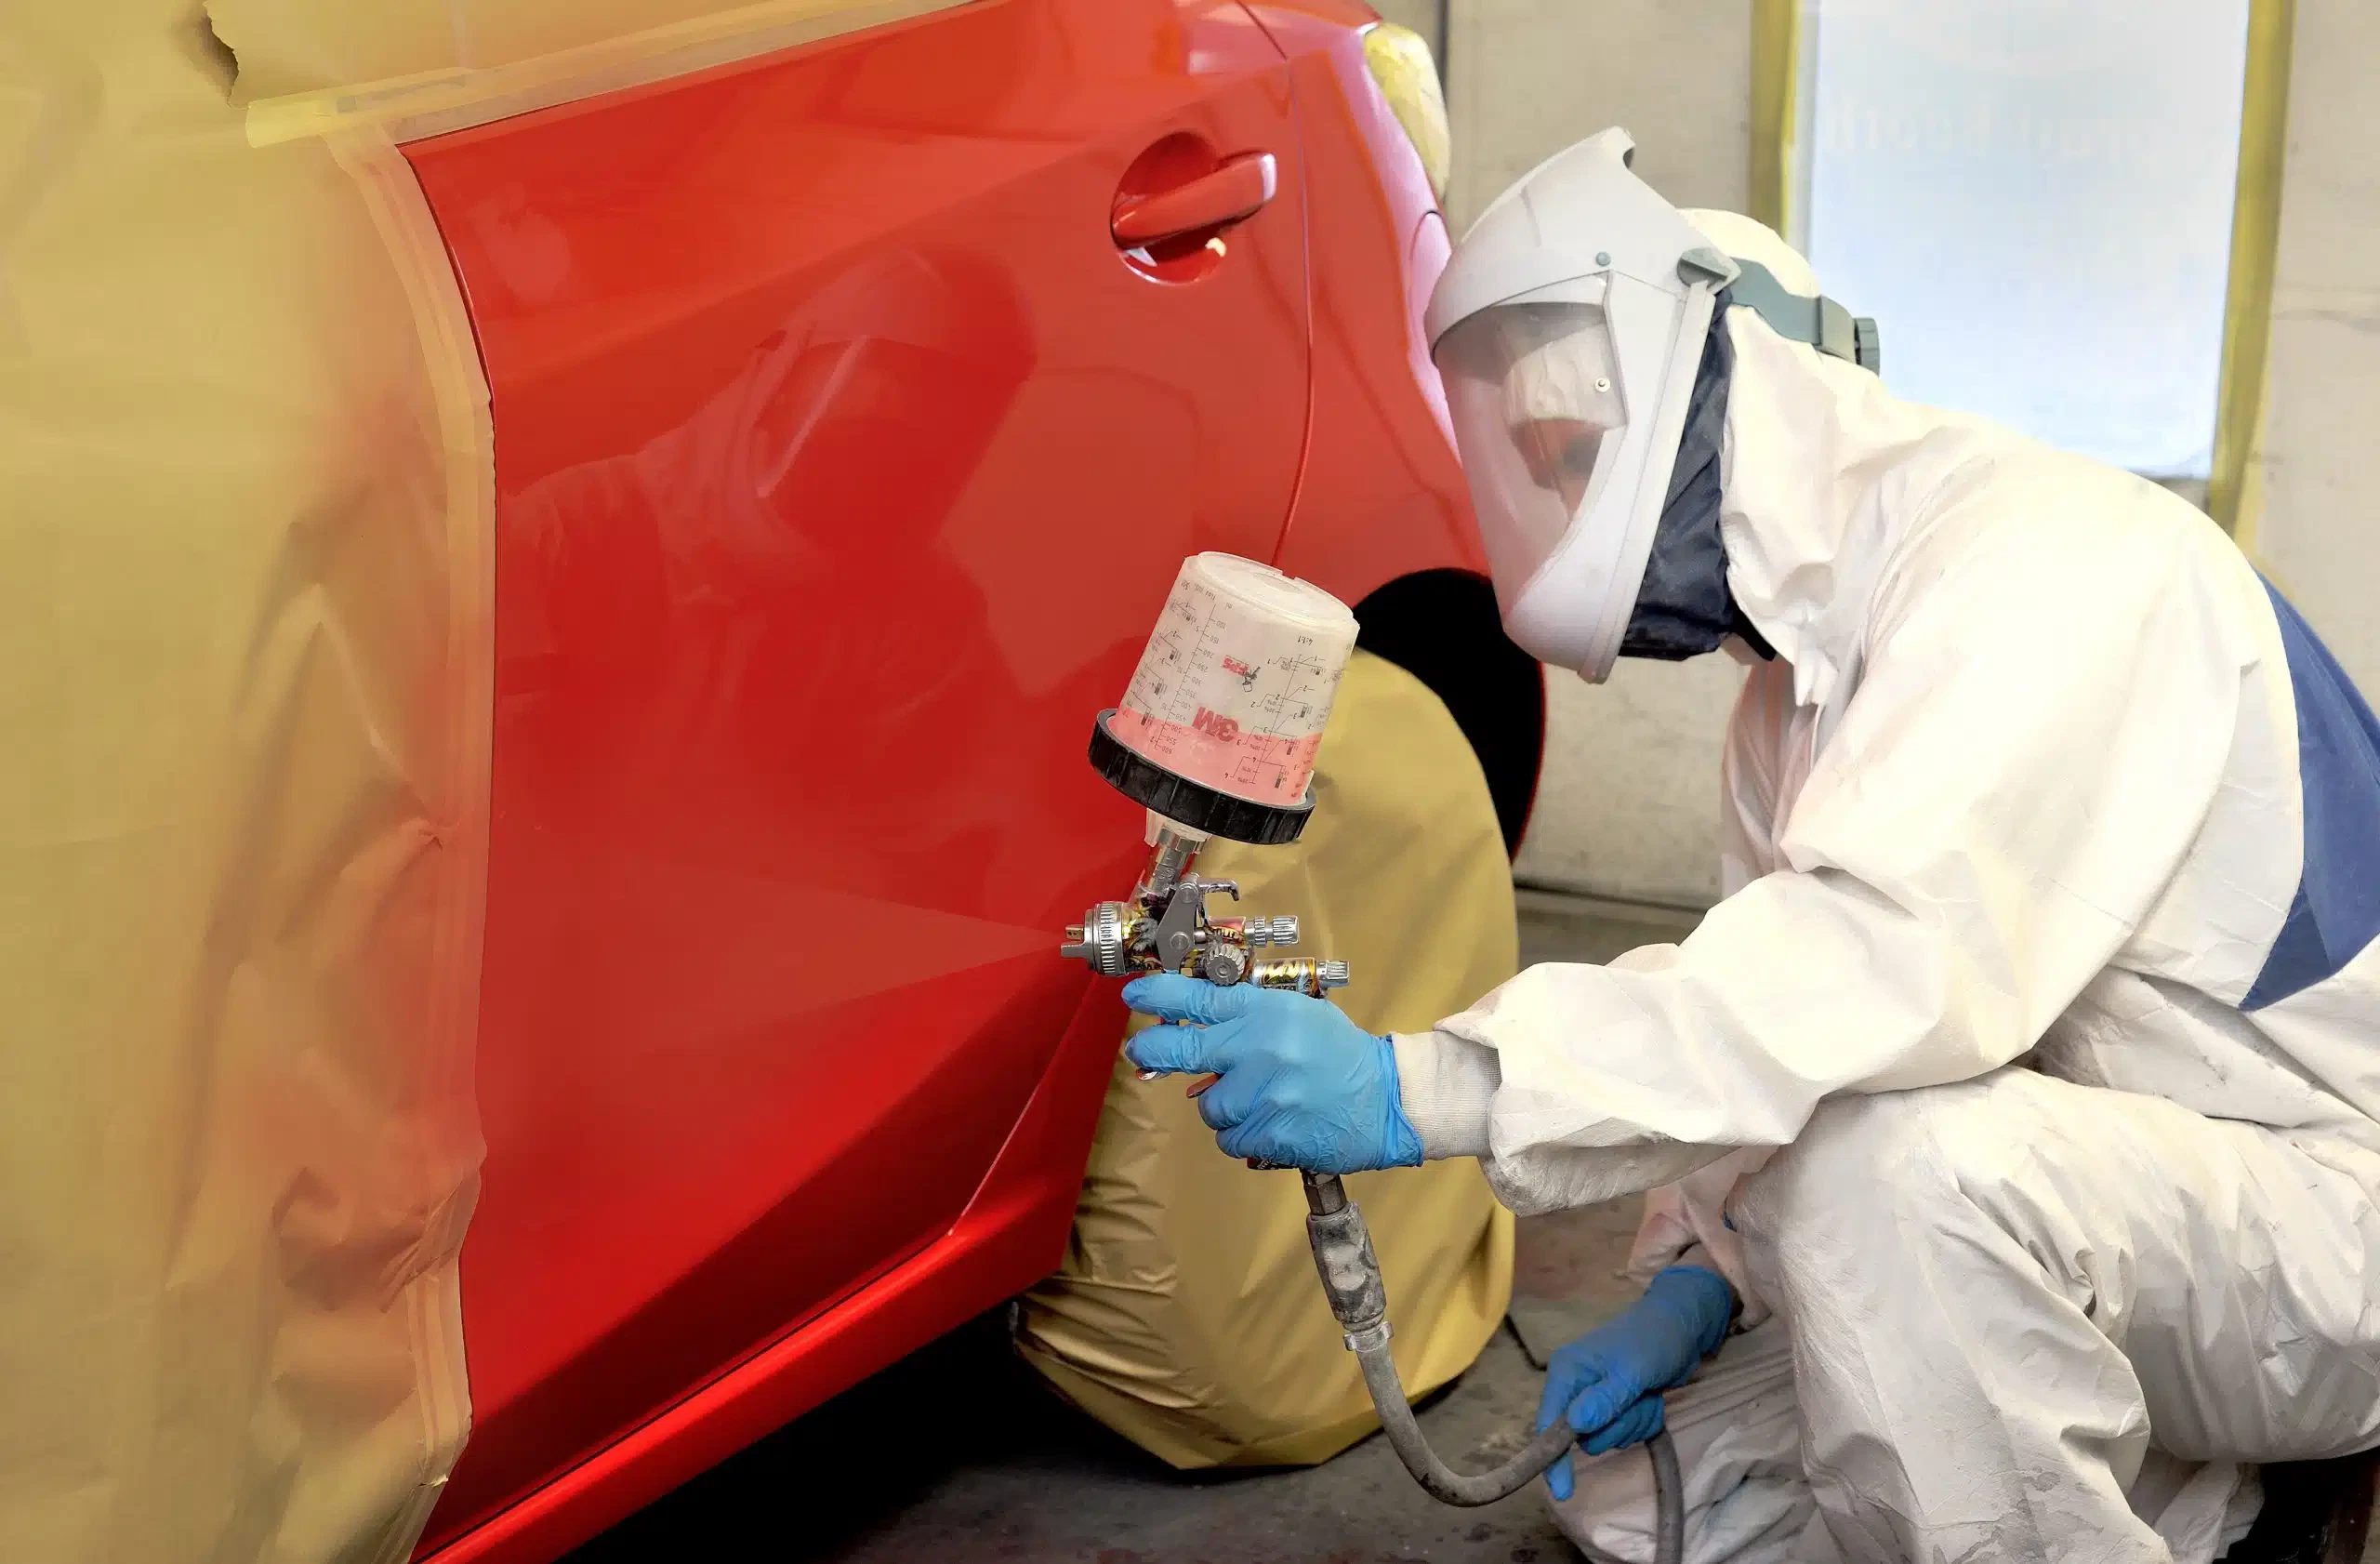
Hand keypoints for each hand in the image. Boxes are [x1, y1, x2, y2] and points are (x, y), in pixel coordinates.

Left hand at [1122, 974, 1423, 1173]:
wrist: (1386, 1099)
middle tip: (1141, 1050)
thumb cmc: (1339, 1055)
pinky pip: (1230, 1137)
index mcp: (1267, 1013)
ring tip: (1260, 1100)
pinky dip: (1243, 1134)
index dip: (1159, 995)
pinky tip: (1271, 1123)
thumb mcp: (1298, 1015)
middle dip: (1153, 1049)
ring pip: (1208, 1105)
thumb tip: (1198, 1020)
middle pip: (1182, 1049)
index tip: (1135, 994)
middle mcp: (1260, 1048)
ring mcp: (1263, 1093)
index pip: (1199, 998)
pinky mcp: (1269, 1132)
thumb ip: (1251, 1015)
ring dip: (1224, 1105)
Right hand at [1535, 1266, 1733, 1500]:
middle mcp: (1576, 1386)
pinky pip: (1625, 1433)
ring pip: (1607, 1437)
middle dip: (1615, 1426)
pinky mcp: (1617, 1406)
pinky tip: (1651, 1398)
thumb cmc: (1653, 1341)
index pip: (1550, 1422)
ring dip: (1632, 1423)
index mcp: (1568, 1371)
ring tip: (1647, 1394)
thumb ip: (1604, 1401)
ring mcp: (1597, 1397)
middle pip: (1583, 1436)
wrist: (1684, 1326)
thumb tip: (1574, 1426)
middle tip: (1635, 1400)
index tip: (1562, 1490)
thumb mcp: (1631, 1372)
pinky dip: (1642, 1421)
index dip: (1553, 1457)